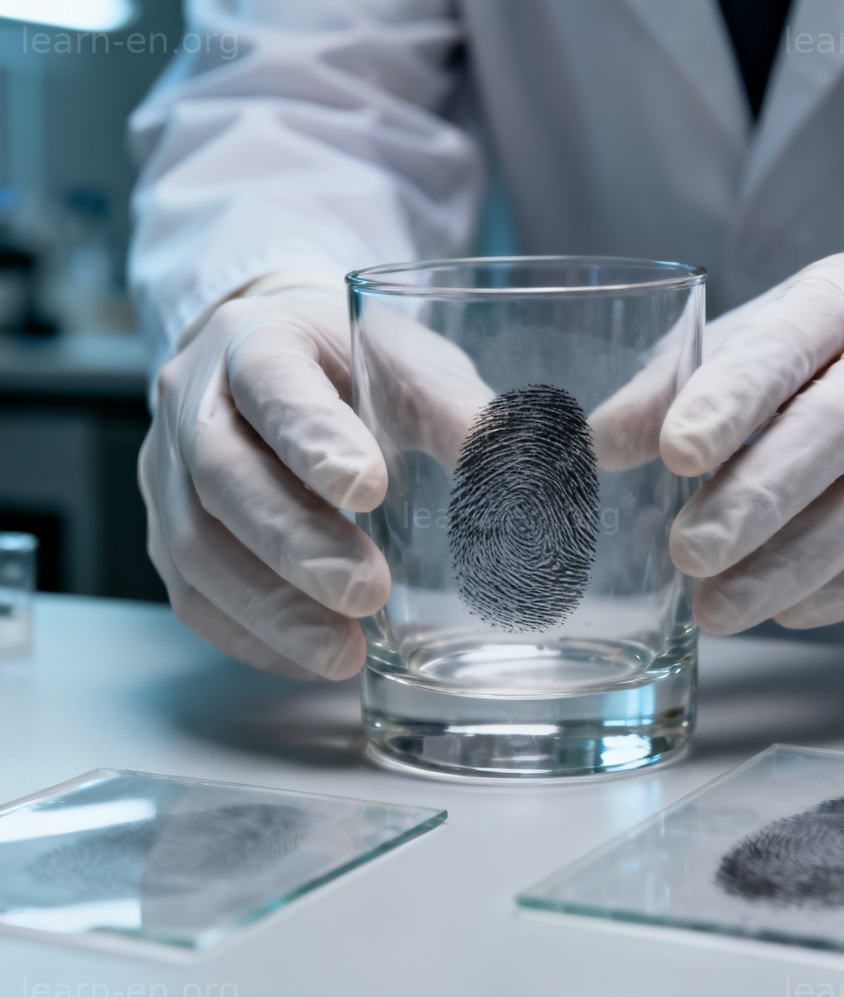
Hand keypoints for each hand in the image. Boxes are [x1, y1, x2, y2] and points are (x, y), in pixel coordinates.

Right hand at [140, 278, 490, 679]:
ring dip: (271, 608)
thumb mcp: (409, 366)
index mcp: (257, 340)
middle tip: (366, 590)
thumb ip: (457, 410)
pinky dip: (253, 635)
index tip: (370, 490)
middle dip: (295, 542)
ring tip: (342, 649)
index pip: (270, 384)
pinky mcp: (171, 533)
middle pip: (222, 476)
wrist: (279, 374)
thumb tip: (521, 467)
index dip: (312, 440)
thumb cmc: (353, 368)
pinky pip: (194, 596)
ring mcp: (169, 473)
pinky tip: (311, 655)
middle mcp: (195, 403)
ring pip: (195, 547)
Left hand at [661, 247, 843, 632]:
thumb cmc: (825, 343)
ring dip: (797, 564)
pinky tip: (789, 608)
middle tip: (689, 555)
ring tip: (719, 607)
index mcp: (838, 300)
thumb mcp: (750, 338)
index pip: (785, 344)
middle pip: (841, 427)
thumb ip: (671, 388)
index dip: (731, 399)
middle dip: (758, 501)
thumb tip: (594, 444)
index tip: (674, 453)